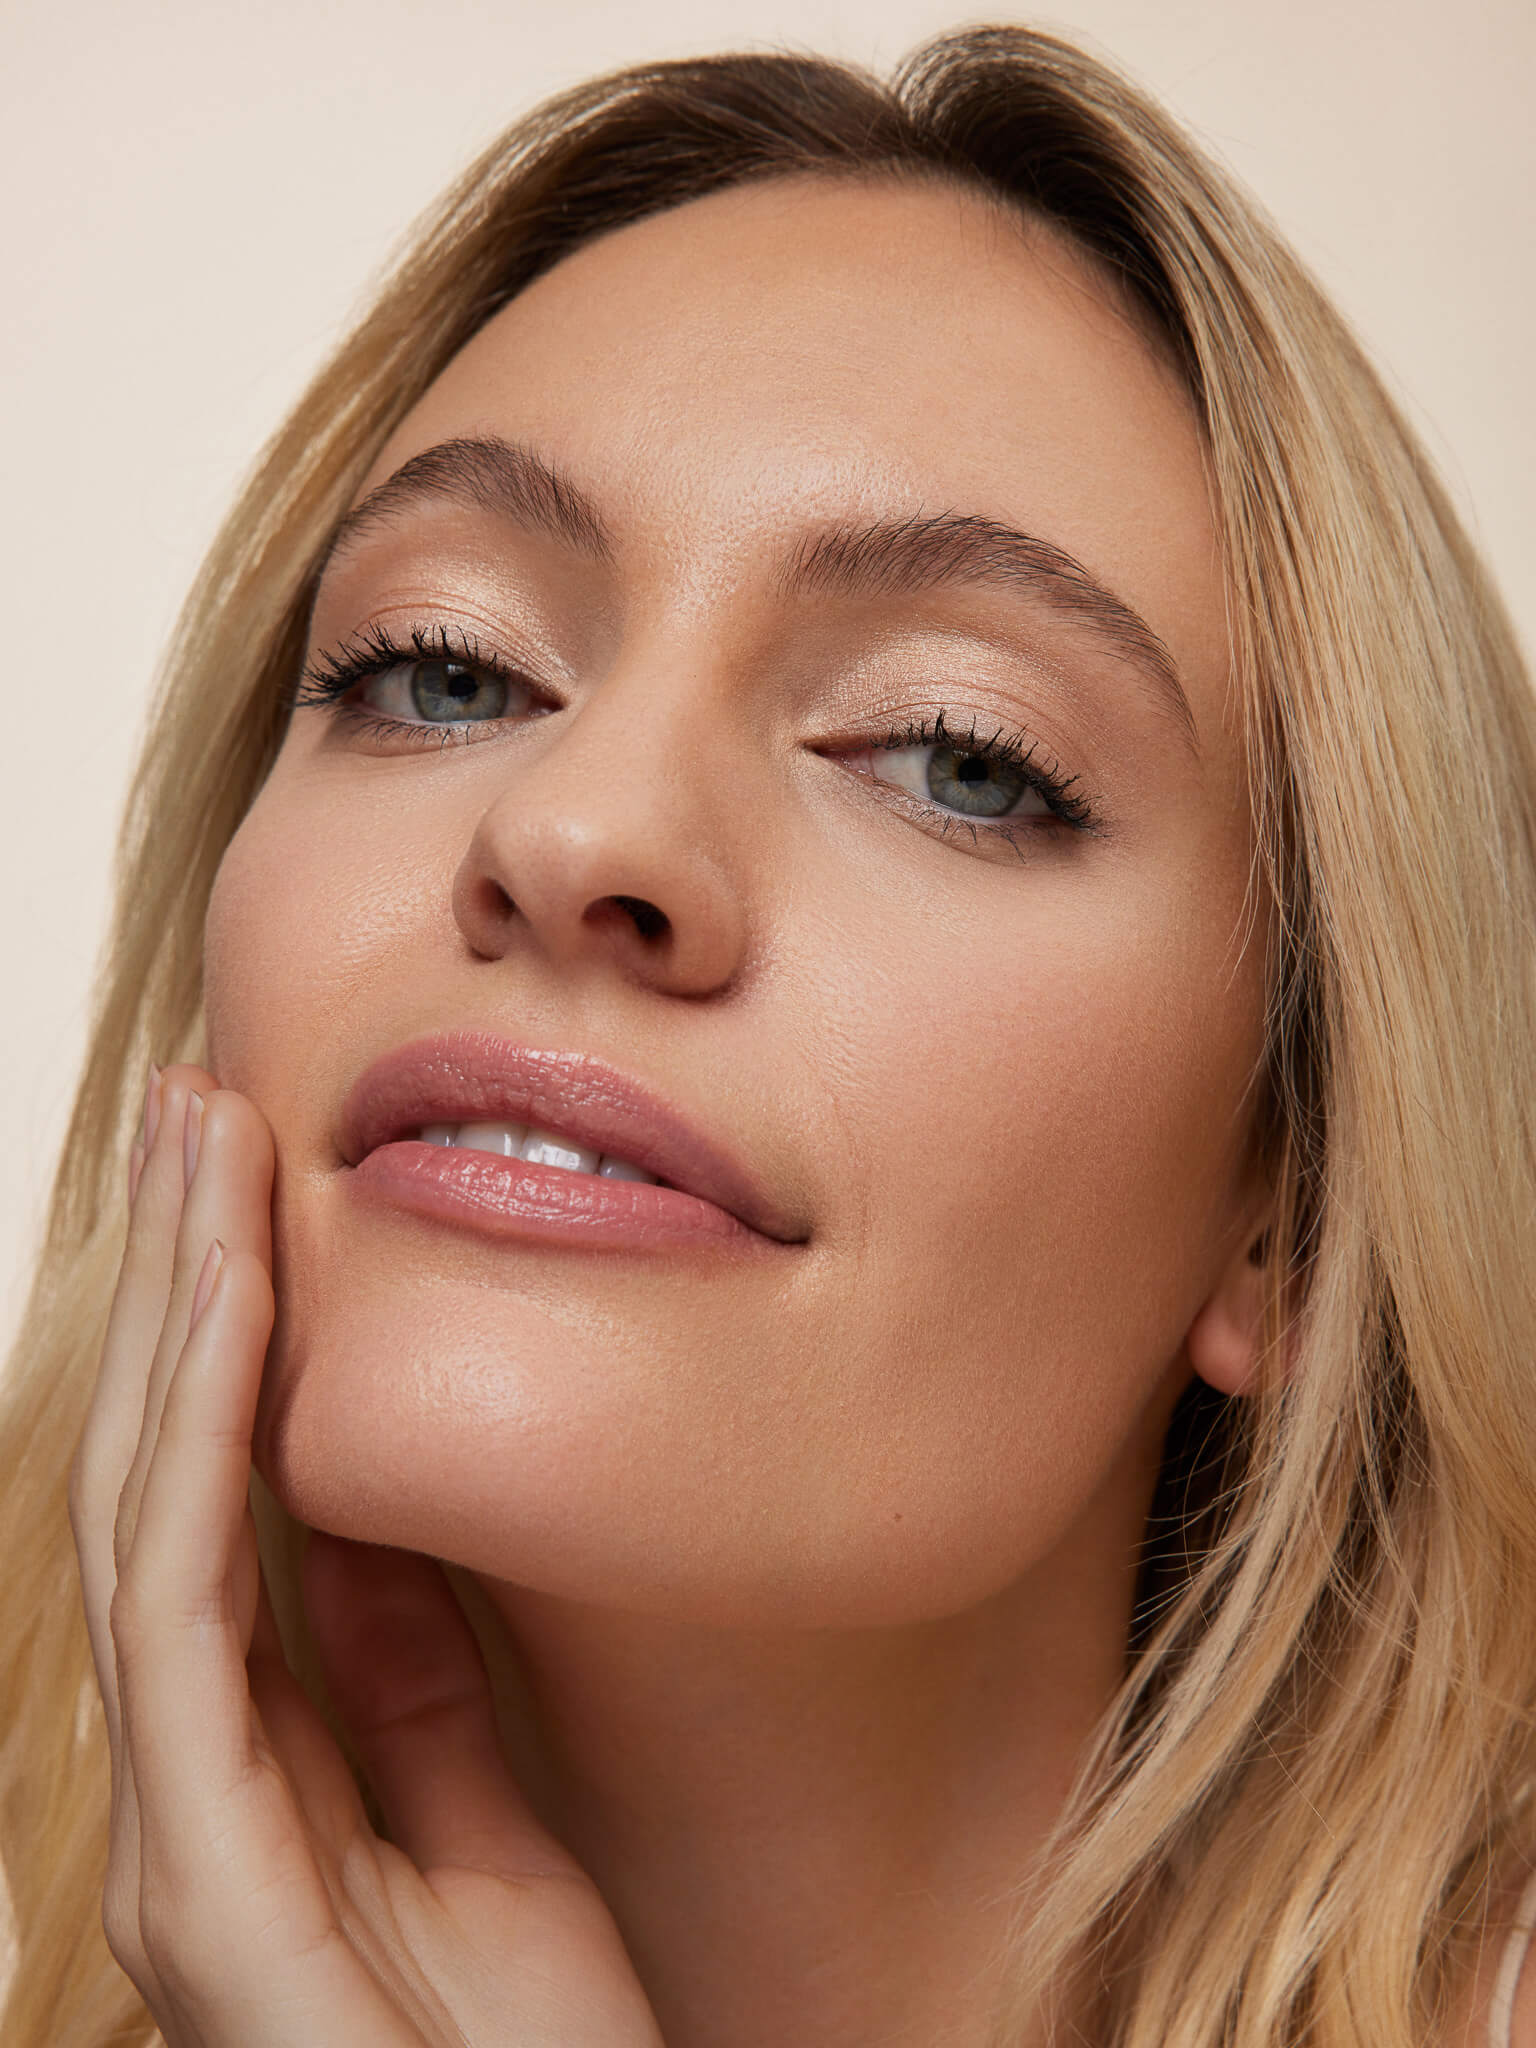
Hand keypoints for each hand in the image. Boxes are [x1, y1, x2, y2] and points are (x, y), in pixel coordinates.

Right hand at [69, 1065, 664, 2047]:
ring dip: (176, 1322)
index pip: (219, 1507)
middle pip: (161, 1483)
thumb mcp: (482, 1830)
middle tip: (201, 1106)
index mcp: (250, 1772)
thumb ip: (411, 1688)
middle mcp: (185, 1790)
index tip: (257, 1179)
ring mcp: (177, 1838)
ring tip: (200, 1150)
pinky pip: (188, 1624)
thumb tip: (378, 1528)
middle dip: (179, 1284)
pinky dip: (198, 1452)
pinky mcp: (204, 1883)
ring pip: (150, 1520)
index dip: (225, 1333)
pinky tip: (224, 1318)